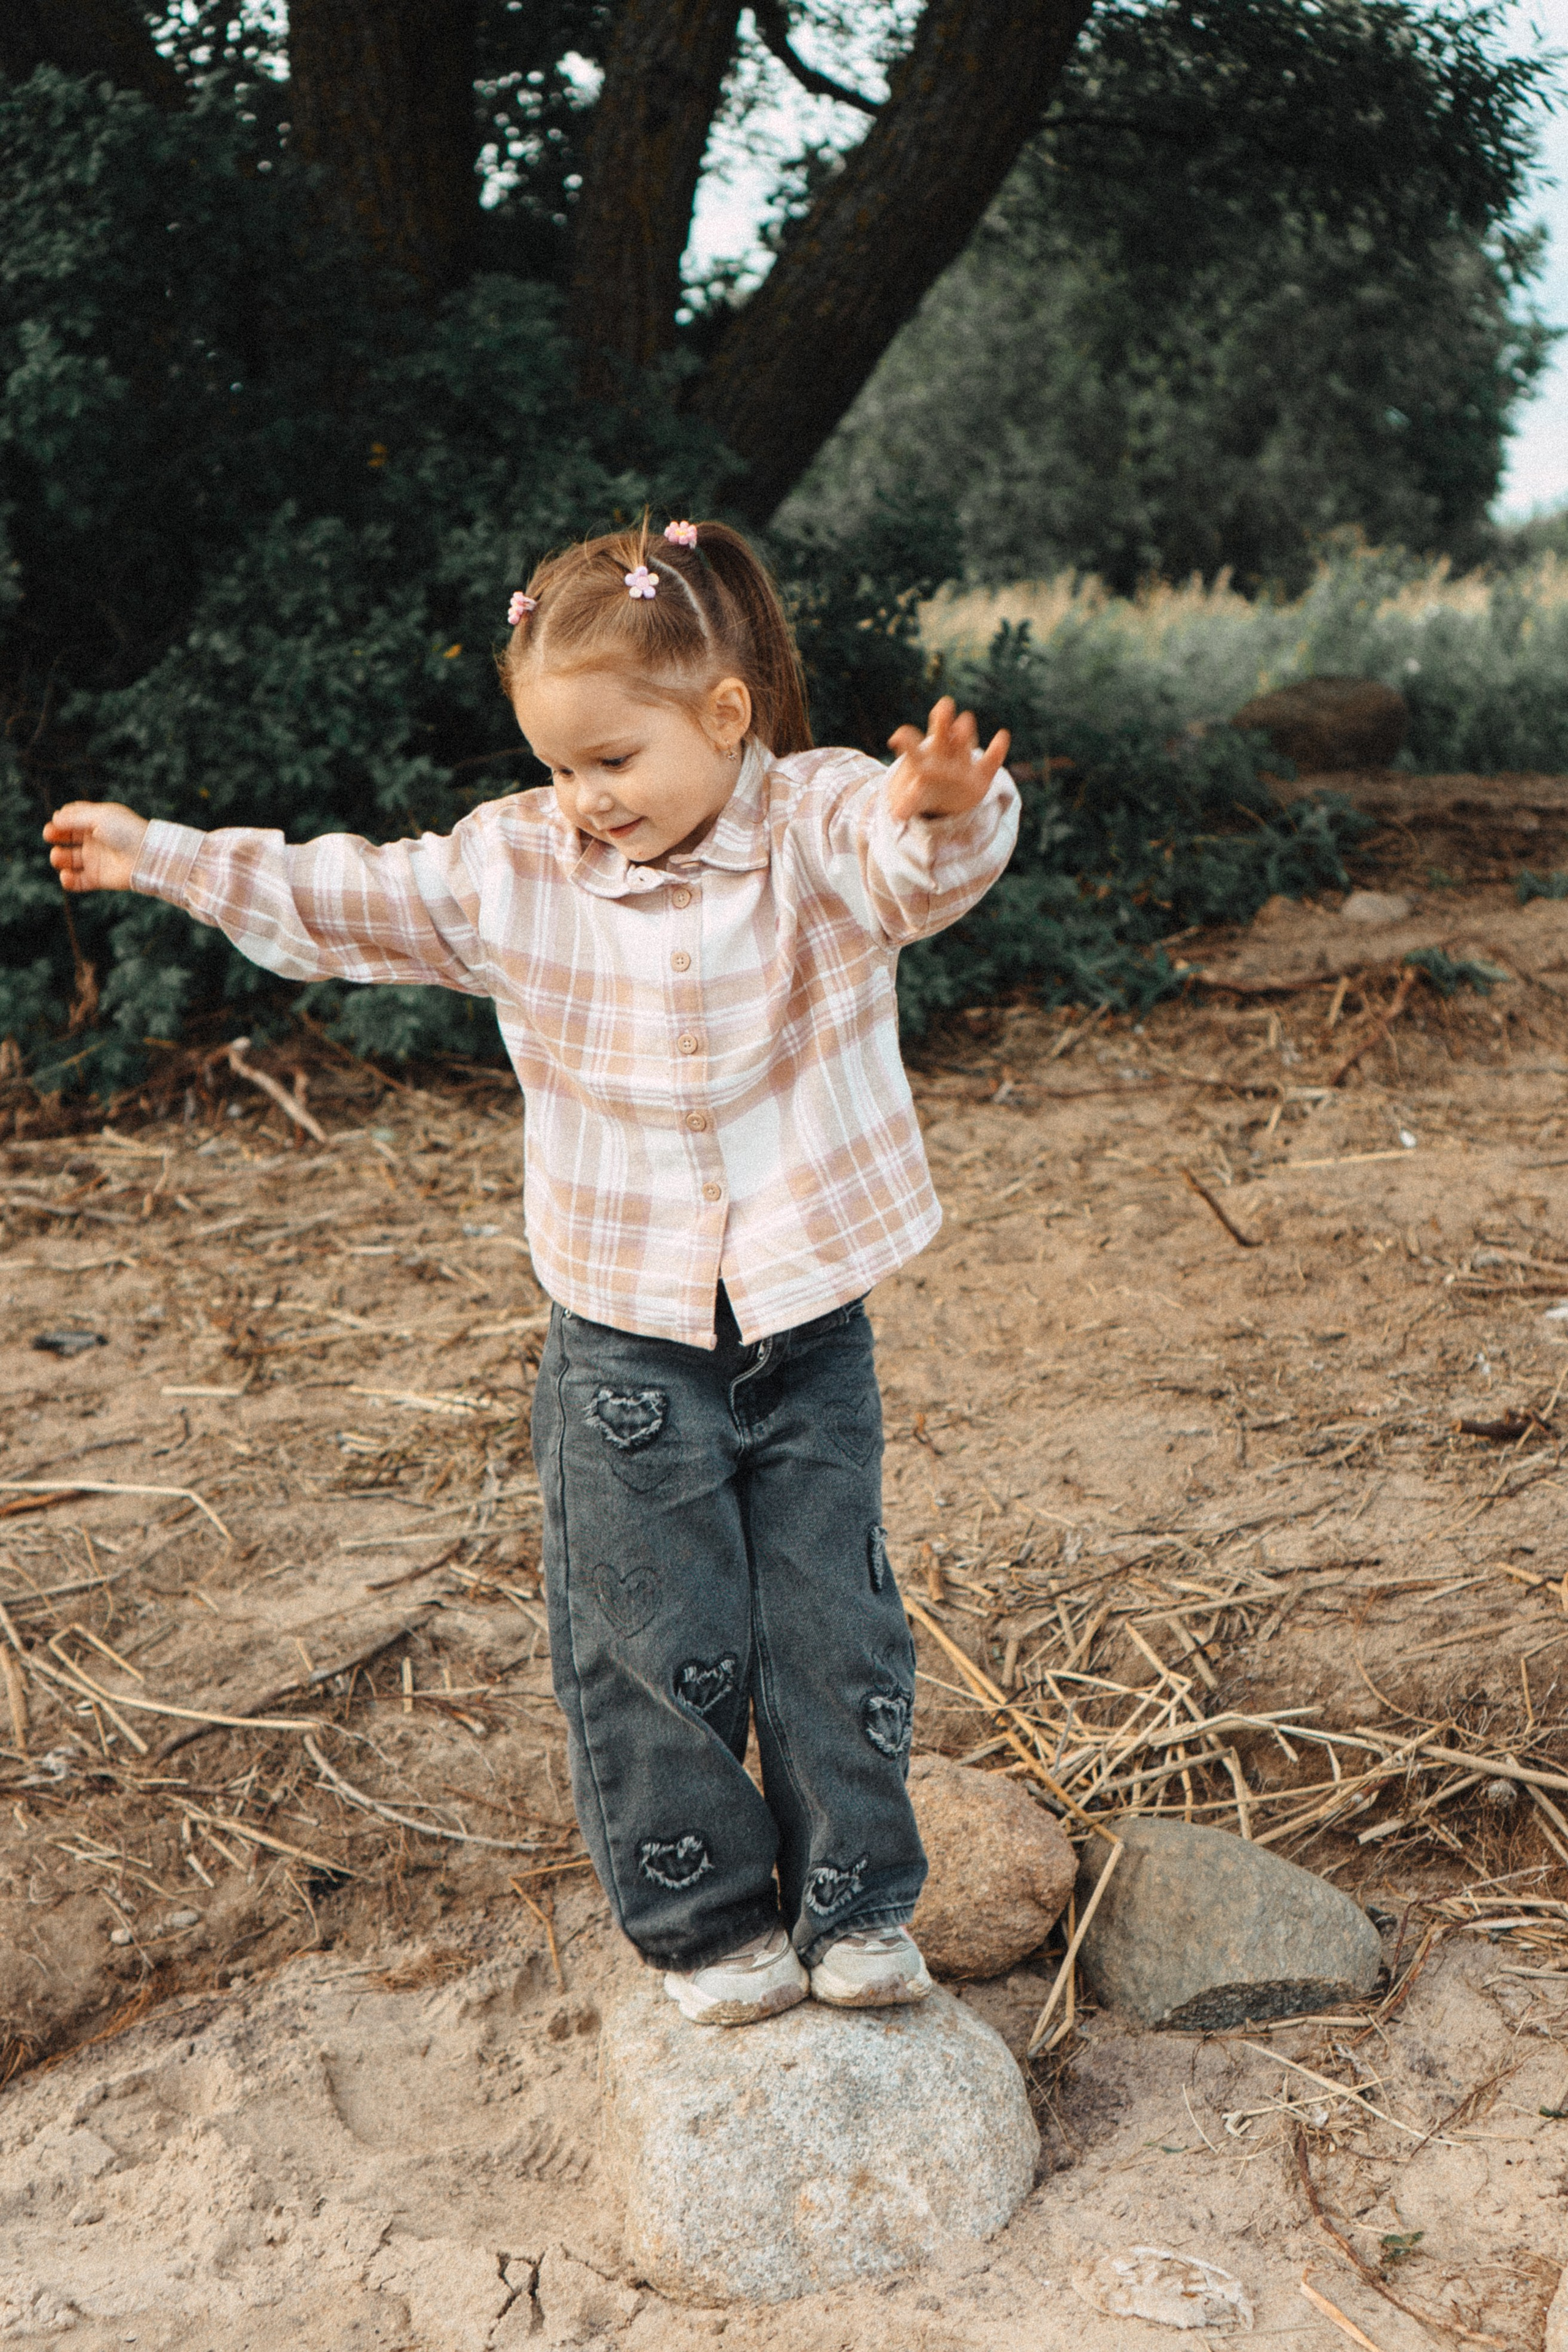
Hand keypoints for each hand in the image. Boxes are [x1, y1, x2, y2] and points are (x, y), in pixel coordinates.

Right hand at [43, 801, 149, 893]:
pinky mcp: (98, 878)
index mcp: (97, 822)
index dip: (61, 820)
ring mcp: (96, 859)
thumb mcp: (100, 817)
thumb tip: (55, 817)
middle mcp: (95, 840)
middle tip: (50, 836)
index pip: (72, 819)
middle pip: (67, 838)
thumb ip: (75, 817)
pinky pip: (78, 881)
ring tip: (58, 857)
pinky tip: (66, 876)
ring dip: (58, 858)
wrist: (147, 858)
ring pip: (68, 860)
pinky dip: (68, 881)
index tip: (56, 821)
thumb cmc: (126, 832)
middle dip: (55, 836)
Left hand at [885, 696, 1009, 822]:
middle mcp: (945, 752)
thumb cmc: (929, 790)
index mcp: (924, 759)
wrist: (950, 795)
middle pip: (942, 734)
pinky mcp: (983, 772)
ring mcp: (964, 758)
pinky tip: (1002, 736)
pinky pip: (992, 760)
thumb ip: (908, 804)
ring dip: (965, 731)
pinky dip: (997, 750)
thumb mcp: (917, 799)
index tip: (897, 736)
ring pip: (965, 740)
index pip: (913, 748)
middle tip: (944, 706)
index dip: (906, 741)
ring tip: (964, 720)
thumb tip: (897, 815)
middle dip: (943, 721)